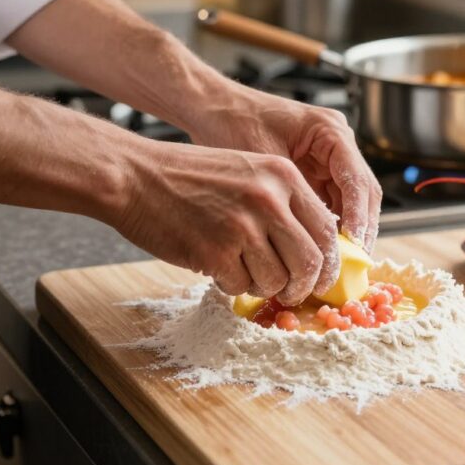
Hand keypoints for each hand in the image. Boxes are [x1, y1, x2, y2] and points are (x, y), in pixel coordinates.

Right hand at [115, 141, 339, 305]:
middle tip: (291, 292)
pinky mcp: (215, 252)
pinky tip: (217, 265)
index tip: (323, 277)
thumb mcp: (250, 171)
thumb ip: (284, 202)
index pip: (326, 230)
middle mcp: (269, 200)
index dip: (329, 262)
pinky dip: (232, 284)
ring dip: (264, 286)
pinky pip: (240, 286)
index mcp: (283, 176)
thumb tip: (315, 247)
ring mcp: (243, 227)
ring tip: (244, 271)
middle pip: (310, 262)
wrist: (135, 176)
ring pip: (277, 279)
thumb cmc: (190, 176)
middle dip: (303, 285)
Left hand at [187, 81, 381, 251]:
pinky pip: (334, 202)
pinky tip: (324, 250)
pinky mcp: (317, 171)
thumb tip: (313, 237)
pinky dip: (332, 226)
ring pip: (353, 200)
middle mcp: (337, 143)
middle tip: (354, 263)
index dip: (360, 216)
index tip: (355, 246)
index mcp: (330, 131)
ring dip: (349, 230)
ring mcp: (329, 157)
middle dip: (361, 228)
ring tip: (341, 263)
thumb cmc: (235, 124)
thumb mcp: (264, 162)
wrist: (214, 109)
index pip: (357, 179)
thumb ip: (292, 194)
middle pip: (363, 192)